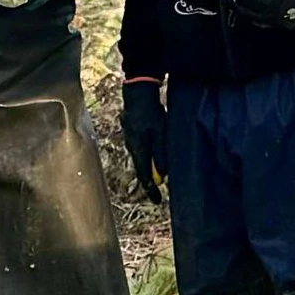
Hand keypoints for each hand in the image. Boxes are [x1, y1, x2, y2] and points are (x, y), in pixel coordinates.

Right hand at [121, 78, 166, 203]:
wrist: (137, 94)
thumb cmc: (151, 113)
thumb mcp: (161, 134)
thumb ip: (162, 155)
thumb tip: (162, 175)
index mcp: (138, 151)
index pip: (144, 176)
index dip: (151, 190)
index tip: (157, 201)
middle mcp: (132, 148)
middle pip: (142, 169)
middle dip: (150, 180)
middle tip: (159, 191)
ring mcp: (131, 140)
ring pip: (142, 159)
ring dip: (150, 168)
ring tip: (159, 175)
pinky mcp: (133, 133)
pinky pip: (142, 150)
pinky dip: (149, 157)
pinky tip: (155, 156)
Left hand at [229, 0, 294, 28]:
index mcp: (268, 0)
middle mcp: (270, 15)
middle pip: (244, 11)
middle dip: (232, 3)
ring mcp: (275, 22)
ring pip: (251, 19)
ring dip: (240, 11)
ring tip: (233, 2)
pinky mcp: (280, 25)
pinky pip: (261, 23)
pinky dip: (251, 16)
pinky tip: (249, 9)